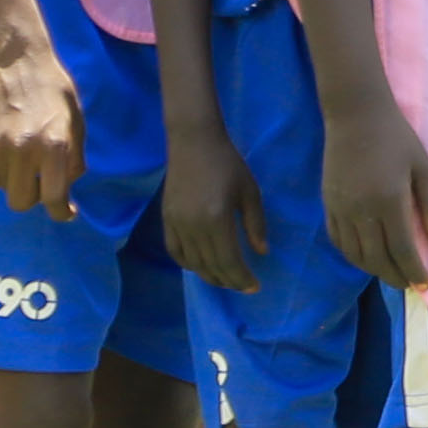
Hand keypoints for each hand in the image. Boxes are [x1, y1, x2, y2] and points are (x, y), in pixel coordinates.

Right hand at [0, 18, 87, 218]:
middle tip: (39, 178)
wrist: (16, 59)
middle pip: (22, 201)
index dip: (61, 212)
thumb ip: (74, 157)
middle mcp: (24, 149)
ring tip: (20, 155)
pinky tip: (1, 159)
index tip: (66, 211)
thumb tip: (66, 187)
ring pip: (2, 189)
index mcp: (54, 145)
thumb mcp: (75, 121)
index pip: (53, 198)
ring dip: (14, 180)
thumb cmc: (52, 89)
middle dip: (34, 195)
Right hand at [163, 124, 267, 289]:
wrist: (194, 142)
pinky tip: (200, 266)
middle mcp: (194, 226)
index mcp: (217, 219)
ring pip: (192, 263)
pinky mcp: (166, 219)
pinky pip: (175, 251)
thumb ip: (255, 224)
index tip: (254, 286)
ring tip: (225, 279)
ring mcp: (177, 223)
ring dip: (209, 276)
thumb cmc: (228, 163)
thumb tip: (261, 253)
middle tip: (243, 286)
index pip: (229, 261)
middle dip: (229, 281)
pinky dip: (188, 264)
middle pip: (211, 266)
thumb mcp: (250, 192)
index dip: (242, 278)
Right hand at [320, 101, 427, 290]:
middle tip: (409, 285)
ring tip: (391, 273)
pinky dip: (353, 256)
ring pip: (355, 254)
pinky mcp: (327, 204)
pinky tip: (367, 257)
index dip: (414, 272)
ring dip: (374, 270)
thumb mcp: (423, 166)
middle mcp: (361, 210)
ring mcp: (341, 209)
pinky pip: (338, 241)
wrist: (354, 114)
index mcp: (389, 200)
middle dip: (395, 277)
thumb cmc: (395, 137)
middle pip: (377, 258)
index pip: (402, 249)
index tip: (425, 286)